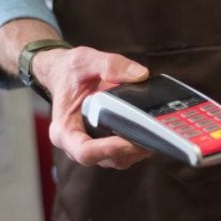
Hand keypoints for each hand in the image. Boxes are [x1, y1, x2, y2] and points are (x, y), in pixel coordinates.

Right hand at [34, 46, 153, 168]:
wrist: (66, 76)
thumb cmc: (70, 72)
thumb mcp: (85, 60)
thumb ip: (111, 65)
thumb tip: (140, 75)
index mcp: (64, 131)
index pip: (84, 152)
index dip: (107, 150)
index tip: (127, 141)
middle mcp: (77, 145)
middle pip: (107, 159)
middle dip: (131, 149)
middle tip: (153, 135)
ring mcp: (94, 149)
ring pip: (120, 160)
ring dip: (139, 149)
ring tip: (157, 132)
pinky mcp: (108, 146)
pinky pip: (126, 154)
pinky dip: (140, 144)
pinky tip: (152, 130)